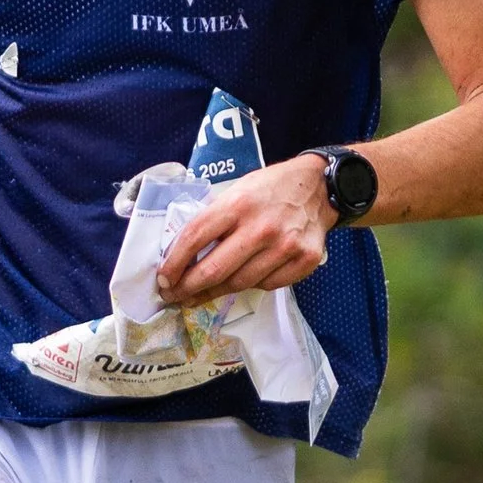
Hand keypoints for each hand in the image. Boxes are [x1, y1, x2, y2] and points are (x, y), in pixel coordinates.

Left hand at [156, 156, 332, 304]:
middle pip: (214, 270)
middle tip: (174, 296)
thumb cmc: (271, 188)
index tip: (163, 278)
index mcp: (237, 205)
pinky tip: (243, 280)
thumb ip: (214, 219)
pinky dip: (252, 285)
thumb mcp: (237, 191)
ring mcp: (285, 247)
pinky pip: (267, 285)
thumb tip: (183, 254)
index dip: (173, 263)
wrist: (320, 186)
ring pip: (240, 284)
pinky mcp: (304, 261)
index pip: (194, 238)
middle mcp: (261, 228)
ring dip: (215, 292)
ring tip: (200, 294)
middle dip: (187, 288)